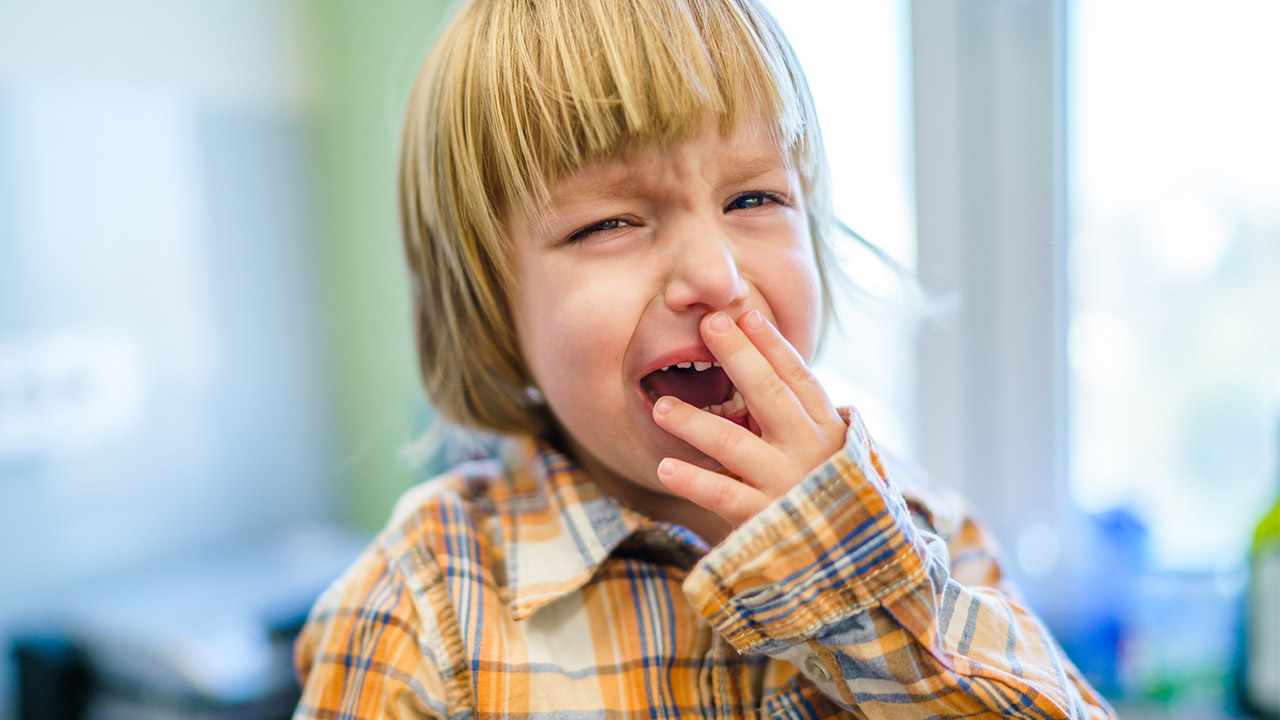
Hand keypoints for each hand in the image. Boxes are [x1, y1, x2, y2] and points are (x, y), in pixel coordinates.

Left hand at [651, 309, 846, 526]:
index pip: (798, 377)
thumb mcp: (824, 451)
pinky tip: (666, 467)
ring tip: (661, 408)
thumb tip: (757, 364)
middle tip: (708, 324)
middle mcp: (809, 452)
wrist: (855, 564)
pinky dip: (694, 481)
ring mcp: (787, 485)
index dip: (771, 343)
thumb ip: (794, 417)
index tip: (745, 313)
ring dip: (695, 422)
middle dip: (738, 356)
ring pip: (735, 444)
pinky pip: (723, 495)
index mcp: (826, 429)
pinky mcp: (766, 520)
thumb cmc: (825, 496)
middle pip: (770, 394)